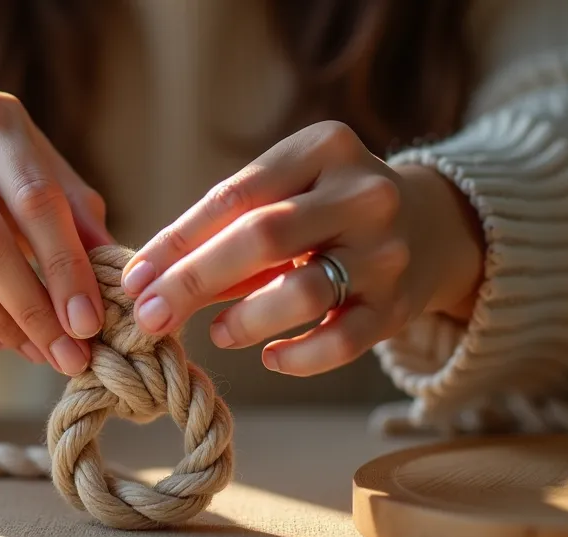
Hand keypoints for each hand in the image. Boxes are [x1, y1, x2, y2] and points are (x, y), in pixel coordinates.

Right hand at [0, 88, 114, 375]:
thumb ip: (81, 219)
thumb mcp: (49, 174)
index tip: (89, 320)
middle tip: (69, 354)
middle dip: (34, 309)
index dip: (65, 266)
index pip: (34, 200)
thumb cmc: (10, 172)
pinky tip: (8, 342)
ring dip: (6, 327)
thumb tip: (116, 281)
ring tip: (45, 352)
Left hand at [121, 120, 482, 376]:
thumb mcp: (289, 191)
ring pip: (303, 292)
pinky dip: (298, 356)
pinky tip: (269, 357)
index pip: (235, 195)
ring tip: (217, 332)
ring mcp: (387, 252)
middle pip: (263, 238)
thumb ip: (229, 226)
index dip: (178, 240)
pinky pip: (342, 342)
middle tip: (149, 316)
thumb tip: (150, 281)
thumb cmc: (328, 209)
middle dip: (194, 281)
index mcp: (325, 148)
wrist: (434, 227)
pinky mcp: (400, 306)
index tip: (133, 277)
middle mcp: (364, 194)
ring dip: (244, 319)